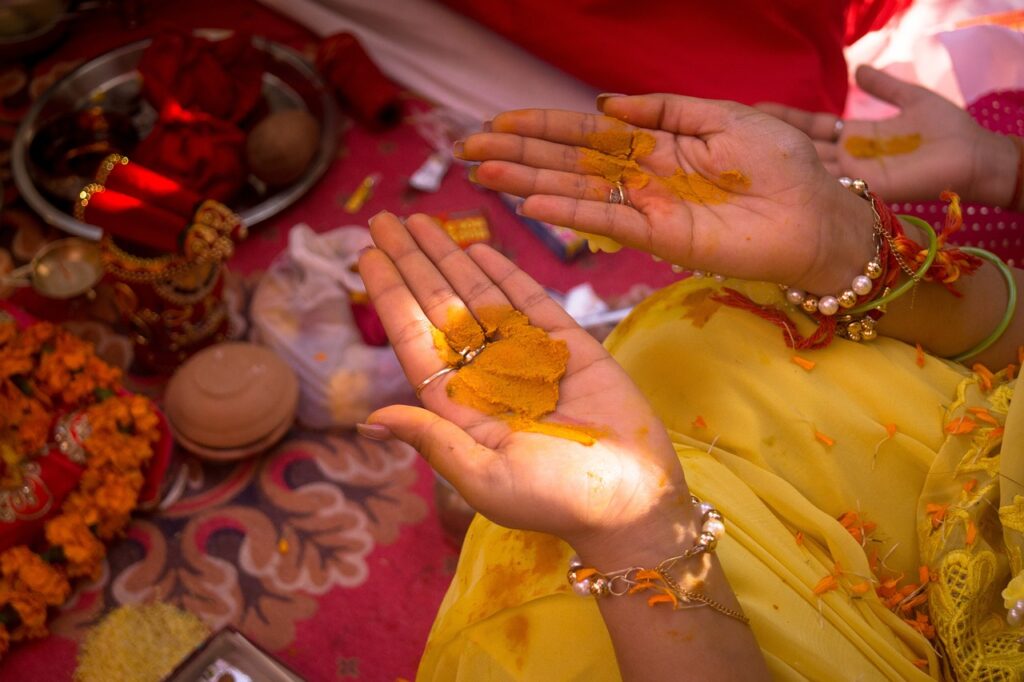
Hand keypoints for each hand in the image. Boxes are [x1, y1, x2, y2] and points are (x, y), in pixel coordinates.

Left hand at [358, 213, 691, 559]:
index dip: (390, 297)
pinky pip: (530, 301)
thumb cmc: (555, 501)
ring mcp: (527, 358)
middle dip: (411, 263)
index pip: (415, 341)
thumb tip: (370, 419)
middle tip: (382, 219)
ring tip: (421, 221)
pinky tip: (478, 246)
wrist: (632, 500)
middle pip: (439, 308)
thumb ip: (432, 440)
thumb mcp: (484, 477)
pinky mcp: (569, 347)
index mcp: (461, 408)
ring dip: (450, 257)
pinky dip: (505, 272)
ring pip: (479, 296)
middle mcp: (488, 377)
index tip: (366, 255)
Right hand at [456, 94, 876, 295]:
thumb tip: (605, 101)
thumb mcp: (722, 117)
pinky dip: (570, 211)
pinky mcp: (661, 237)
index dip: (542, 127)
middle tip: (467, 150)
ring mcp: (647, 209)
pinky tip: (533, 202)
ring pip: (577, 190)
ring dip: (529, 181)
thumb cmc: (782, 164)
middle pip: (569, 162)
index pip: (587, 134)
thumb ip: (663, 110)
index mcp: (657, 145)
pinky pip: (608, 219)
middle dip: (519, 154)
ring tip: (482, 173)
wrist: (819, 213)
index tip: (497, 121)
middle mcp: (643, 178)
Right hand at [759, 65, 1017, 205]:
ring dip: (780, 164)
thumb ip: (883, 87)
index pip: (810, 127)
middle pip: (800, 149)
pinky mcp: (863, 188)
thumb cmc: (947, 131)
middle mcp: (846, 159)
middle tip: (736, 133)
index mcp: (855, 137)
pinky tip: (779, 174)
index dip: (785, 118)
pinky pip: (829, 184)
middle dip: (771, 142)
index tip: (756, 110)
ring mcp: (852, 176)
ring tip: (747, 155)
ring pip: (807, 168)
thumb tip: (859, 69)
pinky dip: (805, 180)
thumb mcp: (911, 99)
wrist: (973, 158)